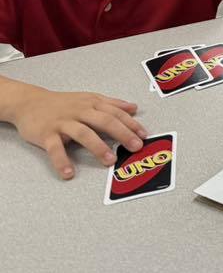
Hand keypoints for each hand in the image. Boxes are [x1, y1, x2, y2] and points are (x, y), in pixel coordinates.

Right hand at [10, 84, 147, 179]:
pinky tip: (69, 173)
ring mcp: (63, 122)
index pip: (116, 113)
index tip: (144, 135)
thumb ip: (112, 104)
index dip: (131, 123)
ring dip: (97, 147)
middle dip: (122, 133)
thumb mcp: (89, 99)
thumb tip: (133, 108)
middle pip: (104, 121)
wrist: (29, 102)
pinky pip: (54, 148)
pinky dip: (62, 161)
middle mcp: (80, 111)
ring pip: (83, 133)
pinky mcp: (46, 134)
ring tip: (110, 161)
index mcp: (92, 103)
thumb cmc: (63, 103)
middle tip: (135, 147)